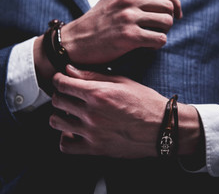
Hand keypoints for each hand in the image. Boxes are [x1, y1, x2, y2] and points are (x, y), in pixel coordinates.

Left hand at [50, 65, 201, 158]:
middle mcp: (92, 114)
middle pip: (57, 101)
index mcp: (98, 93)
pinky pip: (65, 145)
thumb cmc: (145, 102)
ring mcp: (92, 133)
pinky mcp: (95, 149)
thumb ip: (93, 75)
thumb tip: (68, 69)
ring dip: (60, 114)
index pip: (62, 83)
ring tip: (71, 112)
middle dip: (60, 94)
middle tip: (70, 94)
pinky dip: (66, 137)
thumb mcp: (122, 81)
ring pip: (56, 121)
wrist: (163, 128)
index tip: (62, 79)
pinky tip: (75, 131)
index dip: (59, 78)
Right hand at [61, 0, 182, 64]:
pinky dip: (157, 45)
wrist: (75, 42)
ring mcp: (128, 17)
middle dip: (168, 20)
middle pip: (168, 6)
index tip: (176, 13)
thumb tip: (162, 1)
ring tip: (151, 38)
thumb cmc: (96, 23)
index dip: (175, 2)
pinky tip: (146, 47)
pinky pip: (160, 39)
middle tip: (159, 30)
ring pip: (167, 22)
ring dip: (163, 32)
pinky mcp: (129, 36)